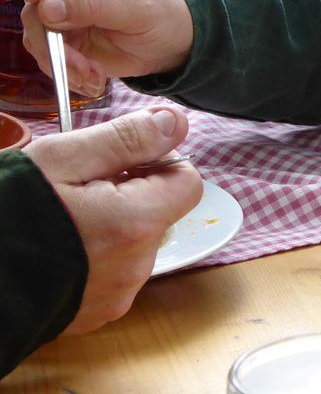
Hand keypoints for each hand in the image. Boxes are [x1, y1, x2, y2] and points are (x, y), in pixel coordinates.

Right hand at [4, 0, 193, 97]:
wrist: (171, 42)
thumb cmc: (160, 9)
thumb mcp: (137, 3)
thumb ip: (94, 2)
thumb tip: (46, 6)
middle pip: (30, 5)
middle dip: (50, 39)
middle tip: (80, 64)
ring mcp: (59, 16)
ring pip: (36, 37)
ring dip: (62, 63)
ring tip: (94, 76)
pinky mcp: (64, 43)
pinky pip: (50, 59)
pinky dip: (69, 75)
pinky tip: (94, 81)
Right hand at [22, 106, 202, 333]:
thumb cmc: (4, 213)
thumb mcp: (61, 160)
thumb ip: (127, 139)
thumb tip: (178, 122)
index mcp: (136, 223)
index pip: (188, 182)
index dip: (157, 163)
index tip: (117, 163)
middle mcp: (137, 265)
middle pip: (161, 212)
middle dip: (130, 194)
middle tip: (77, 191)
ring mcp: (117, 295)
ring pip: (137, 243)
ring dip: (113, 225)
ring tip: (63, 221)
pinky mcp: (97, 314)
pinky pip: (116, 272)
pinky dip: (97, 256)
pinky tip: (59, 250)